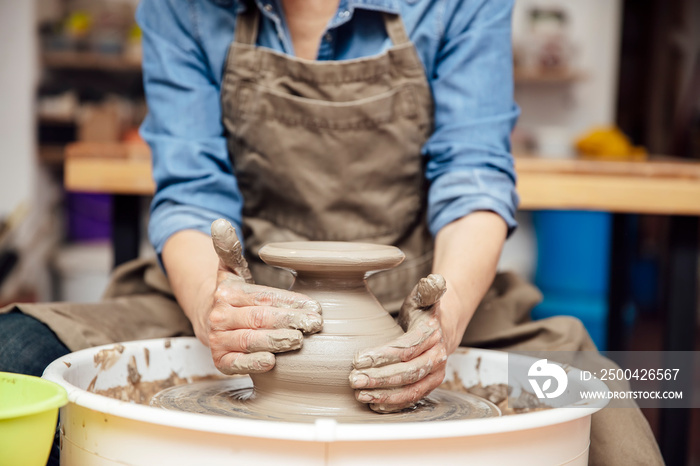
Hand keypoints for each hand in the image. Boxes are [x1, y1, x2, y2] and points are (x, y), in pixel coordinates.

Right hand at [206, 219, 322, 374]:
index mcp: (228, 293)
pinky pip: (236, 364)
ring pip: (249, 340)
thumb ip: (229, 248)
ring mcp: (219, 340)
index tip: (315, 307)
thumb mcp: (231, 270)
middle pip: (259, 318)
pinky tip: (271, 362)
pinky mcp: (220, 362)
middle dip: (289, 321)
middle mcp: (220, 316)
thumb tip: (220, 222)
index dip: (290, 302)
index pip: (264, 297)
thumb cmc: (232, 296)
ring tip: (298, 340)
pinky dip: (252, 364)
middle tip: (314, 325)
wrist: (207, 320)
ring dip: (274, 341)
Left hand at [349, 274, 447, 412]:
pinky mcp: (429, 385)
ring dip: (384, 394)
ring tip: (360, 393)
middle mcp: (437, 357)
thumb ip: (428, 290)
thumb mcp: (423, 297)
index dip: (382, 356)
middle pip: (407, 372)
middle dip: (379, 378)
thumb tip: (435, 280)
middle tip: (353, 379)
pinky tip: (374, 404)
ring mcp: (435, 374)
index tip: (357, 358)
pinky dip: (393, 404)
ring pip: (410, 389)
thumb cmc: (424, 310)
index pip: (405, 348)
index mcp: (432, 334)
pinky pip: (412, 398)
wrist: (445, 326)